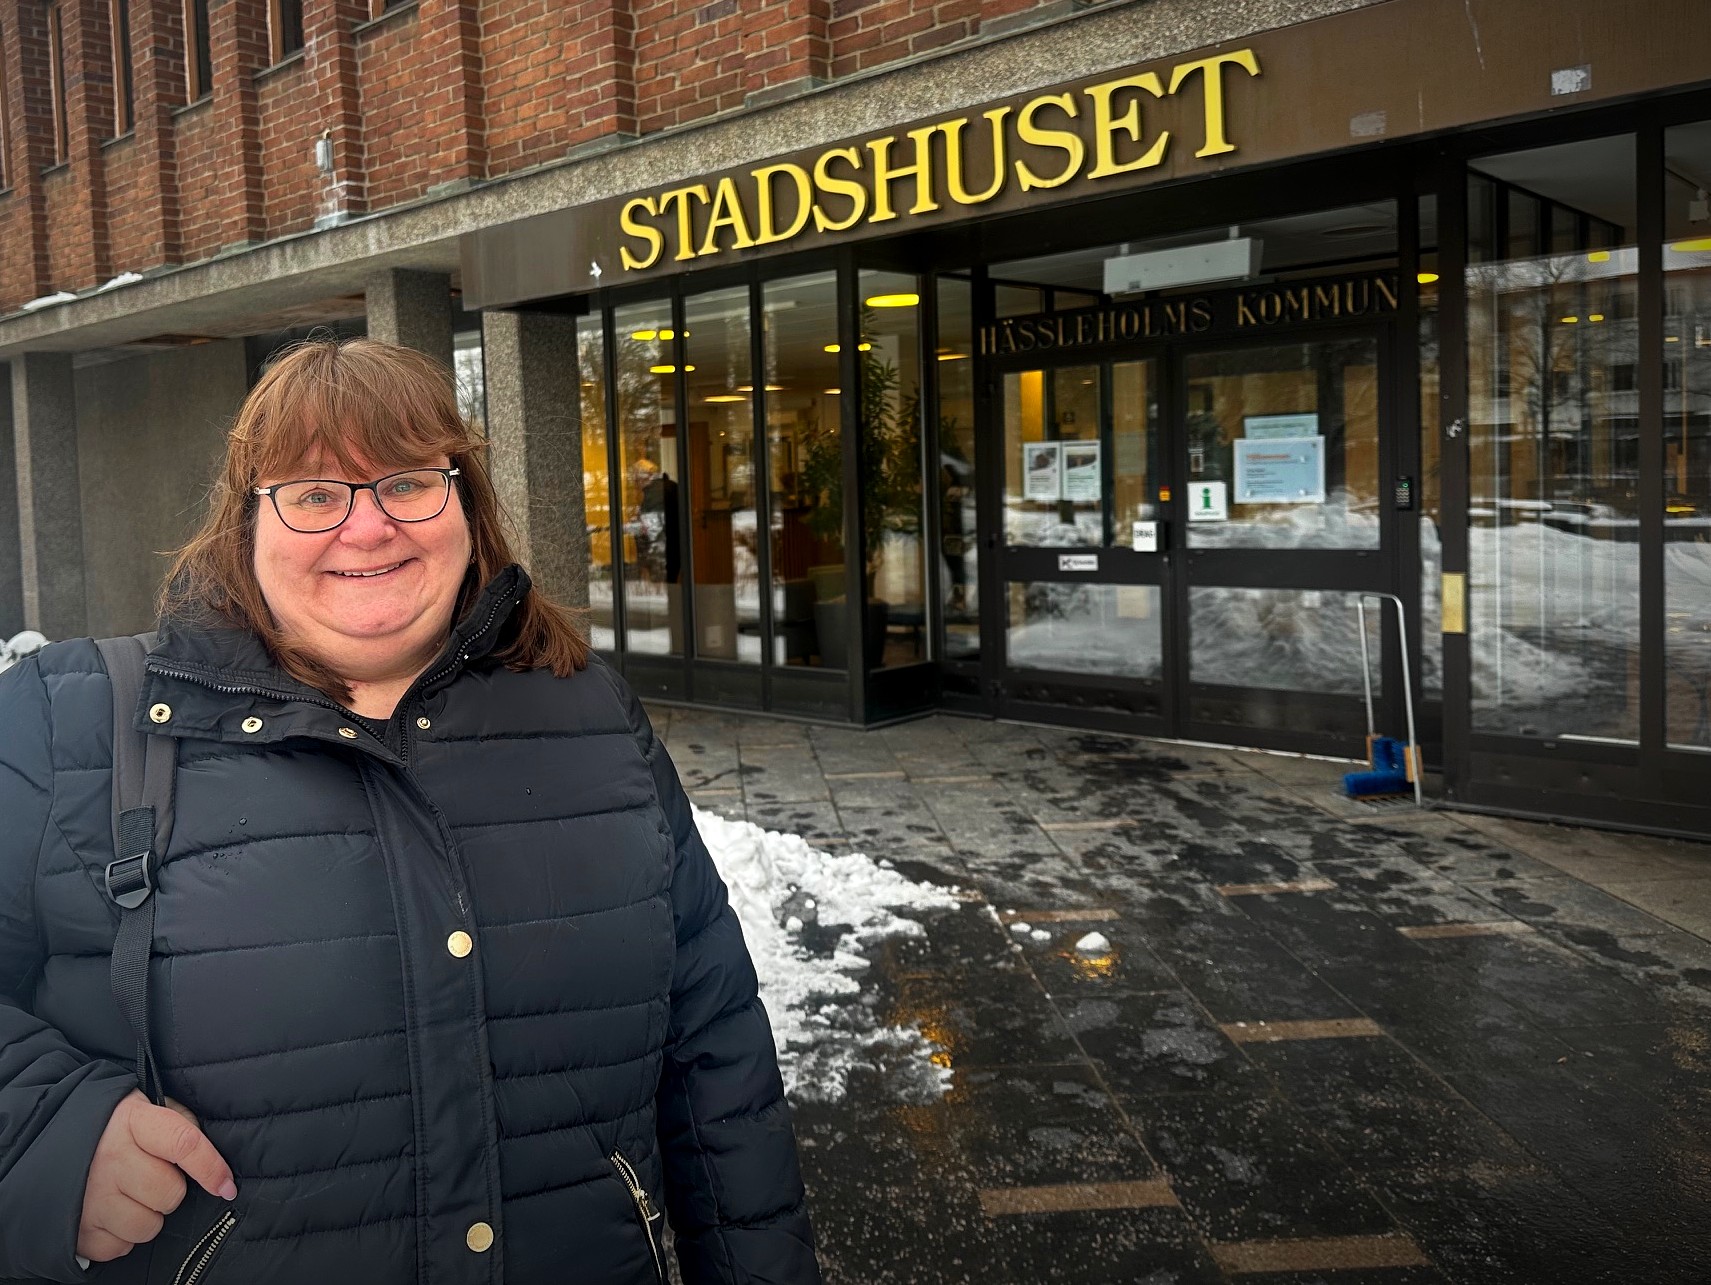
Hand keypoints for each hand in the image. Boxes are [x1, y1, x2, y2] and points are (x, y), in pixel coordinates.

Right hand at [76, 1091, 236, 1262]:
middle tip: (154, 1177)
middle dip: (171, 1191)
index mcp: (132, 1121)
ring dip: (148, 1216)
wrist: (51, 1142)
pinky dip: (123, 1236)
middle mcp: (108, 1159)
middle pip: (169, 1194)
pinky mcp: (76, 1229)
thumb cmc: (114, 1127)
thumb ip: (180, 1126)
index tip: (227, 1186)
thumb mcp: (146, 1109)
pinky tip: (113, 1213)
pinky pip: (120, 1247)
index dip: (211, 1168)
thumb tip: (211, 1160)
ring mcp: (89, 1197)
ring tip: (131, 1196)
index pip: (184, 1144)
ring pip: (148, 1226)